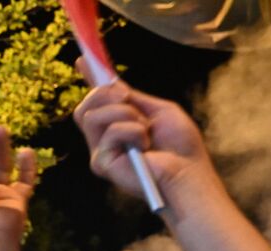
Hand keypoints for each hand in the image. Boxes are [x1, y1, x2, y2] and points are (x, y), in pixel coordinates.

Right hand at [72, 63, 215, 203]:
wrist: (186, 171)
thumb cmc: (178, 145)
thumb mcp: (157, 110)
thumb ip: (134, 98)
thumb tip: (113, 81)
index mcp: (117, 124)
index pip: (96, 101)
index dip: (90, 78)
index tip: (84, 58)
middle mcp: (103, 138)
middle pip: (86, 105)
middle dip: (106, 94)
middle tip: (129, 98)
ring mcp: (99, 151)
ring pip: (92, 115)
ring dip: (124, 114)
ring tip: (144, 129)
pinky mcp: (101, 163)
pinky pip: (110, 132)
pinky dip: (132, 131)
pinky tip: (144, 146)